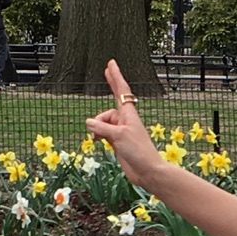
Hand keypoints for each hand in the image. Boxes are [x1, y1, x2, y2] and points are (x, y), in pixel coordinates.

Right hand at [85, 61, 164, 188]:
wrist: (147, 171)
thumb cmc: (138, 151)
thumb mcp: (118, 136)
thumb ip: (102, 127)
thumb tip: (89, 122)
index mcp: (129, 114)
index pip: (121, 91)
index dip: (115, 77)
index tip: (111, 64)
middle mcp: (125, 120)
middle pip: (113, 100)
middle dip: (111, 85)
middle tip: (106, 70)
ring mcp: (121, 131)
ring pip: (103, 121)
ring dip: (96, 126)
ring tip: (96, 137)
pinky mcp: (117, 142)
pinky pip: (103, 132)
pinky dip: (97, 134)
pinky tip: (95, 140)